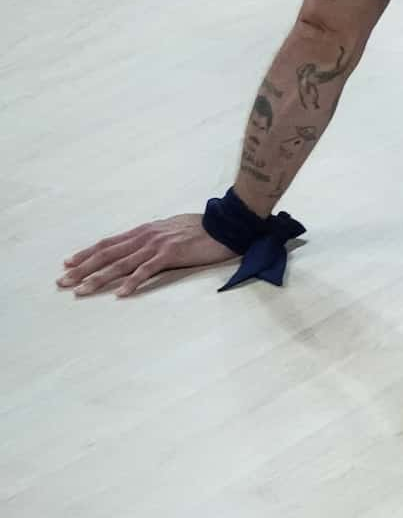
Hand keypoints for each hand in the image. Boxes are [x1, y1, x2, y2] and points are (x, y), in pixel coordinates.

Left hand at [58, 214, 235, 296]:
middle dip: (82, 268)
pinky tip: (120, 293)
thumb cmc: (202, 228)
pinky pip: (147, 270)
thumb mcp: (170, 229)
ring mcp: (156, 245)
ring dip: (99, 278)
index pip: (108, 243)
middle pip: (107, 254)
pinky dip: (132, 282)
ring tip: (82, 290)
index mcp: (143, 231)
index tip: (69, 264)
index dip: (86, 254)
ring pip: (120, 264)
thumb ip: (154, 238)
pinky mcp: (171, 255)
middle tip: (63, 281)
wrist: (225, 224)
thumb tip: (143, 246)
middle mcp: (144, 237)